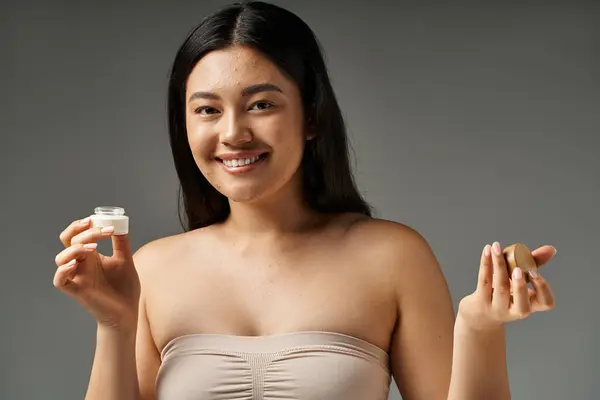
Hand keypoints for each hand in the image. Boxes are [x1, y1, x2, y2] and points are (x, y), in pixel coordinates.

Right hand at [54, 216, 140, 330]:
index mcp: (91, 255)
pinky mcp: (77, 291)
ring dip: (74, 249)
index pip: (77, 235)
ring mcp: (78, 277)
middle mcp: (81, 264)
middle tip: (101, 229)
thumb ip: (121, 242)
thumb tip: (120, 223)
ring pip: (61, 258)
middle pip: (69, 241)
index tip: (101, 221)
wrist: (128, 312)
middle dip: (83, 232)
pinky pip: (60, 281)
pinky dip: (63, 271)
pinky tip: (75, 264)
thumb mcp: (125, 260)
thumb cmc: (124, 288)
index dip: (83, 225)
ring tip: (94, 247)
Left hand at [457, 241, 555, 331]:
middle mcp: (515, 311)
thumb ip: (534, 264)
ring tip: (496, 247)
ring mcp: (497, 308)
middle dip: (520, 286)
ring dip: (499, 264)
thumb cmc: (506, 293)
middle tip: (518, 269)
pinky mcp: (481, 301)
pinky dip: (486, 263)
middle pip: (521, 303)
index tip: (534, 271)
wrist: (480, 313)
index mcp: (530, 305)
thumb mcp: (520, 281)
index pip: (546, 302)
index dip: (543, 288)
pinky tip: (486, 250)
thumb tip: (551, 249)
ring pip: (500, 287)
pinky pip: (484, 281)